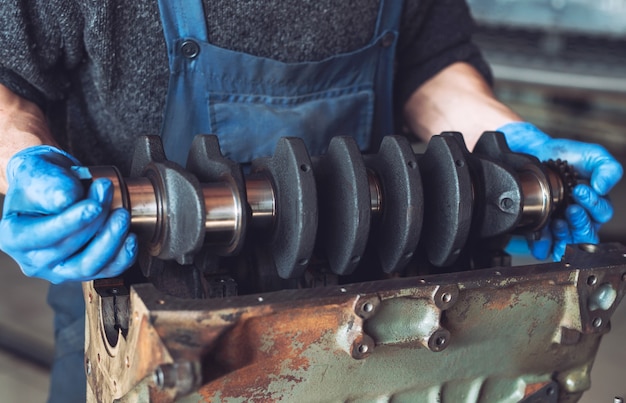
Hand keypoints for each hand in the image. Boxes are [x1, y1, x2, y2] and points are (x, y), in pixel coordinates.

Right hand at [0, 146, 136, 282]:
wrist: (54, 186)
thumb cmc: (41, 179)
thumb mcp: (36, 170)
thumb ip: (49, 184)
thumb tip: (67, 200)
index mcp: (13, 237)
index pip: (44, 236)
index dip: (71, 222)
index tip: (94, 206)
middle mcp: (34, 259)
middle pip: (69, 249)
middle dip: (95, 221)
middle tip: (108, 193)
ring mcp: (60, 269)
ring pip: (89, 266)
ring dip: (111, 241)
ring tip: (122, 215)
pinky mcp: (84, 269)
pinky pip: (107, 271)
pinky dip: (123, 257)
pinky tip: (131, 238)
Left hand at [498, 122, 622, 260]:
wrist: (534, 154)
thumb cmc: (563, 156)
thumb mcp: (592, 155)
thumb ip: (606, 168)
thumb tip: (603, 187)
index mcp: (594, 204)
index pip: (602, 213)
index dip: (593, 205)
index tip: (580, 190)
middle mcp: (579, 219)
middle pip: (588, 234)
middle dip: (580, 223)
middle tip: (569, 209)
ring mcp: (559, 227)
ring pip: (568, 244)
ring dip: (563, 236)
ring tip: (555, 222)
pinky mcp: (540, 231)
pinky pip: (543, 247)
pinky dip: (542, 244)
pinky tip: (540, 233)